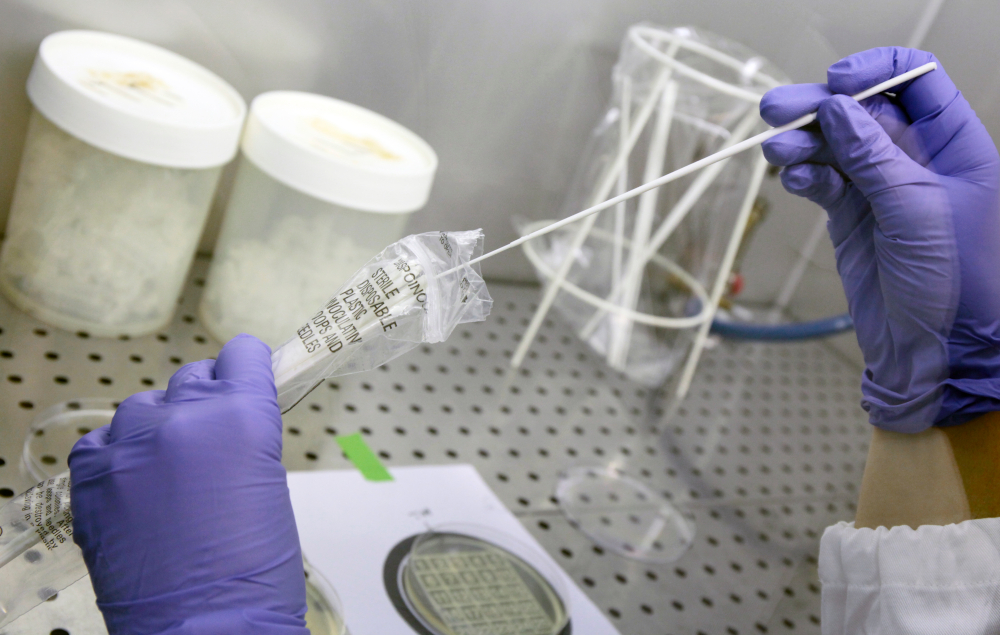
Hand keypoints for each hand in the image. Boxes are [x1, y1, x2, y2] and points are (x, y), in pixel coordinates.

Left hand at [69, 335, 307, 634]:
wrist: (206, 628)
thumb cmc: (251, 573)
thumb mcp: (269, 482)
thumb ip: (244, 435)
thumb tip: (228, 419)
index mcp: (241, 414)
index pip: (242, 354)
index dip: (248, 371)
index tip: (248, 383)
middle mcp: (182, 417)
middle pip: (193, 377)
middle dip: (207, 403)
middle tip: (213, 445)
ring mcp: (131, 444)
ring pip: (145, 407)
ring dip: (160, 429)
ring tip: (172, 477)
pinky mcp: (92, 475)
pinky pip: (103, 441)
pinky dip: (119, 457)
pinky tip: (138, 489)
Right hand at [760, 47, 999, 432]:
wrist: (936, 350)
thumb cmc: (958, 282)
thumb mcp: (916, 209)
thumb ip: (873, 156)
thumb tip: (835, 110)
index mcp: (955, 146)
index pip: (916, 83)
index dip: (875, 74)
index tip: (836, 83)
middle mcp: (917, 160)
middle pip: (863, 113)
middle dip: (819, 107)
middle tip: (776, 109)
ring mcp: (881, 188)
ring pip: (835, 147)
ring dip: (803, 144)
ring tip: (776, 151)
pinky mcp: (853, 216)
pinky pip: (823, 182)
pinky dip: (805, 176)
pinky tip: (793, 179)